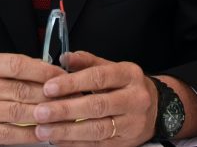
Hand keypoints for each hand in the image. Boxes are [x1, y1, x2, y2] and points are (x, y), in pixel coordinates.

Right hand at [0, 53, 65, 146]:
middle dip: (50, 95)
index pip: (17, 64)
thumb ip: (18, 71)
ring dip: (45, 114)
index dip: (44, 70)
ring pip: (18, 112)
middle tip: (72, 97)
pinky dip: (32, 133)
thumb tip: (55, 73)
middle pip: (21, 90)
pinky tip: (47, 131)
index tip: (64, 76)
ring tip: (65, 115)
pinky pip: (12, 133)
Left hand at [31, 51, 156, 146]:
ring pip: (97, 129)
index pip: (99, 77)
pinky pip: (98, 145)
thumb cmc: (126, 86)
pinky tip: (58, 140)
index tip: (49, 87)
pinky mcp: (125, 143)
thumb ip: (87, 62)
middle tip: (41, 112)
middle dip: (66, 110)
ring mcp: (132, 123)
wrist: (155, 109)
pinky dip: (75, 144)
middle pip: (97, 106)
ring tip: (44, 130)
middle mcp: (134, 99)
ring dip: (67, 131)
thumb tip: (64, 58)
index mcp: (129, 75)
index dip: (72, 83)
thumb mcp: (112, 68)